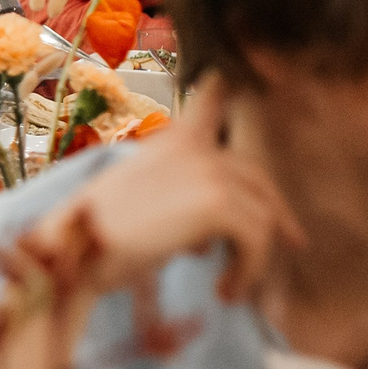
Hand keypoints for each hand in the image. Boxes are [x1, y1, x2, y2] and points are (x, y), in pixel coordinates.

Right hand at [60, 77, 303, 304]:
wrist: (75, 250)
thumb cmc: (94, 236)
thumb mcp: (135, 197)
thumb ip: (175, 190)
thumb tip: (209, 220)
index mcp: (169, 143)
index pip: (206, 104)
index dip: (219, 92)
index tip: (225, 77)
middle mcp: (193, 147)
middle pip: (256, 178)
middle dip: (277, 214)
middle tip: (291, 242)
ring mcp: (208, 171)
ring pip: (262, 216)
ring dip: (253, 258)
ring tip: (230, 284)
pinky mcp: (217, 203)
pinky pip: (256, 241)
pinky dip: (247, 271)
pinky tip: (224, 290)